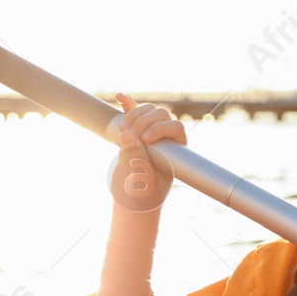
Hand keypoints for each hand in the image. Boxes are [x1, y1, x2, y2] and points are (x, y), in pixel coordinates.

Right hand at [108, 93, 185, 211]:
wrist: (132, 198)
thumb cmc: (143, 193)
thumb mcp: (140, 179)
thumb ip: (137, 158)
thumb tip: (129, 136)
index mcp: (177, 148)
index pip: (176, 127)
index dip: (160, 129)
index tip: (145, 140)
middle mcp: (166, 137)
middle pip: (162, 114)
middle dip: (145, 121)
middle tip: (130, 135)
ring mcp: (150, 131)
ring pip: (148, 111)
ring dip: (134, 114)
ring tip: (122, 129)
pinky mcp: (133, 131)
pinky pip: (133, 112)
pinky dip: (127, 104)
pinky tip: (119, 96)